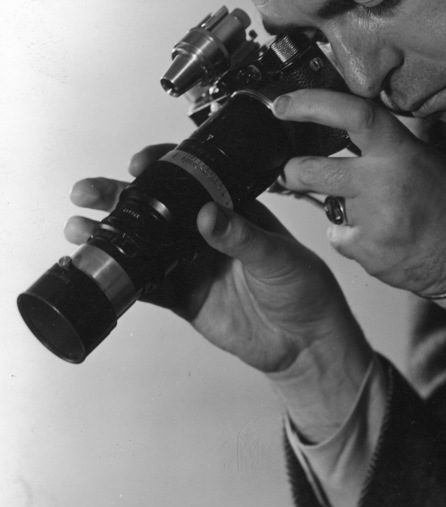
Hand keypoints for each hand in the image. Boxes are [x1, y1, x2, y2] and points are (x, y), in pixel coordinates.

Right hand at [65, 144, 367, 379]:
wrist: (305, 342)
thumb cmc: (303, 287)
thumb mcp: (278, 255)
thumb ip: (242, 236)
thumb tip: (209, 215)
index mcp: (232, 208)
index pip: (191, 178)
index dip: (162, 166)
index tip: (139, 164)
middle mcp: (206, 232)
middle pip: (156, 208)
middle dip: (119, 197)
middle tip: (89, 192)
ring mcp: (191, 263)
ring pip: (143, 244)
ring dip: (110, 236)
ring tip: (80, 229)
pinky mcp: (184, 297)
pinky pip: (147, 285)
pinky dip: (123, 279)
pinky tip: (99, 270)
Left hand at [274, 90, 445, 298]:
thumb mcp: (424, 158)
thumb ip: (385, 144)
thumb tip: (346, 122)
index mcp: (399, 151)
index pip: (350, 114)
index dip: (311, 105)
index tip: (283, 105)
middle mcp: (384, 182)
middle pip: (313, 170)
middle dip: (292, 172)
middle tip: (290, 172)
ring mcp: (374, 220)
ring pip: (328, 207)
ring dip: (337, 208)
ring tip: (370, 212)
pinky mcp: (369, 252)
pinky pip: (341, 238)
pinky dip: (352, 238)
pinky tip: (381, 238)